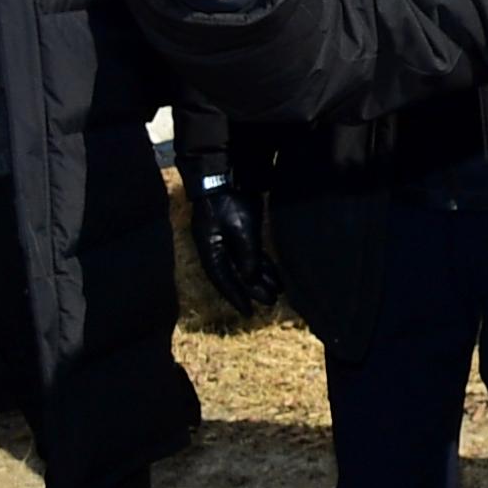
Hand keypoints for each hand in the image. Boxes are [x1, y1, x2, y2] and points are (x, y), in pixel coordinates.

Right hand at [183, 161, 282, 315]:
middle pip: (235, 274)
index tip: (248, 313)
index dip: (236, 297)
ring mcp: (227, 239)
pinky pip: (250, 254)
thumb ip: (247, 255)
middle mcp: (216, 248)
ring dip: (260, 278)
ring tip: (276, 291)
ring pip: (245, 265)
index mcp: (210, 250)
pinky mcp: (239, 230)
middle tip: (270, 302)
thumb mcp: (241, 230)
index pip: (223, 280)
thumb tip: (251, 278)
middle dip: (253, 289)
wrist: (226, 174)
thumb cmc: (229, 202)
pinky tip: (274, 274)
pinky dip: (262, 264)